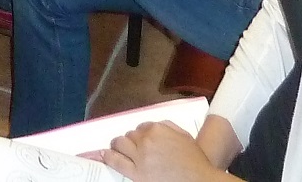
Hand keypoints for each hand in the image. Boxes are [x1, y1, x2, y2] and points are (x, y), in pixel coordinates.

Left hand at [100, 121, 222, 181]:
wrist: (197, 180)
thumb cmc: (194, 161)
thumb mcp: (184, 136)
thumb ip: (169, 127)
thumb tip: (157, 124)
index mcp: (158, 129)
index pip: (142, 126)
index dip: (142, 133)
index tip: (143, 139)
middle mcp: (146, 140)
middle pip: (130, 135)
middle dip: (131, 139)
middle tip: (133, 146)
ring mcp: (139, 157)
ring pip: (120, 144)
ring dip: (118, 144)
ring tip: (116, 147)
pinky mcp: (136, 173)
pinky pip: (116, 161)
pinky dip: (108, 156)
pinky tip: (104, 154)